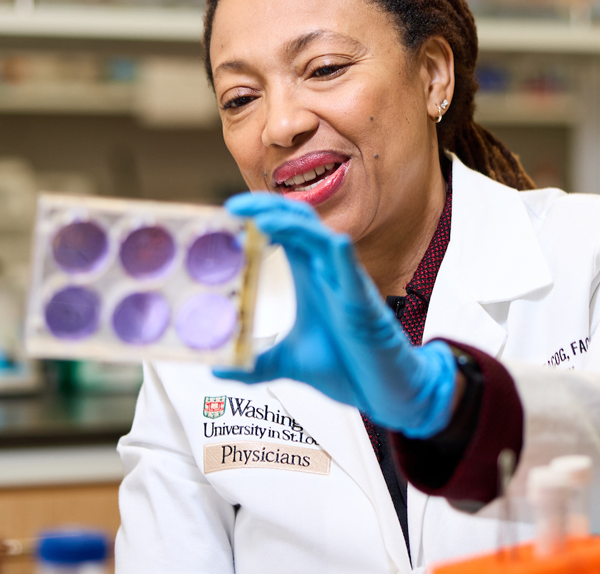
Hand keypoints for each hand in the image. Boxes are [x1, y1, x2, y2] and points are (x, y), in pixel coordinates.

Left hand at [215, 193, 456, 438]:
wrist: (382, 393)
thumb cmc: (345, 367)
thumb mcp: (288, 363)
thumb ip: (254, 364)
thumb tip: (217, 371)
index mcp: (309, 275)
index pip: (284, 230)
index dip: (258, 215)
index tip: (227, 214)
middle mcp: (327, 272)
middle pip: (299, 222)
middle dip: (268, 208)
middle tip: (233, 206)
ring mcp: (347, 284)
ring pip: (322, 239)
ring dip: (293, 225)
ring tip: (262, 220)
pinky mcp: (364, 304)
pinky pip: (354, 273)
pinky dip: (342, 256)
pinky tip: (333, 243)